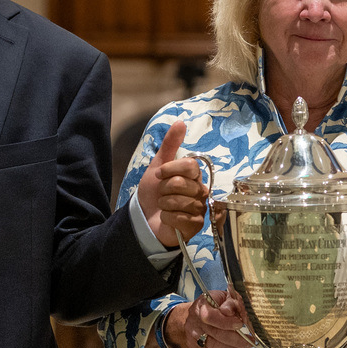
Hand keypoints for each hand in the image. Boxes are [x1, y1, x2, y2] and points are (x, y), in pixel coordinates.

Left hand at [136, 122, 205, 246]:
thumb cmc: (154, 192)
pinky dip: (166, 217)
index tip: (159, 174)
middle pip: (182, 183)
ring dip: (164, 204)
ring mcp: (200, 208)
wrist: (145, 218)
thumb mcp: (158, 166)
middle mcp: (201, 191)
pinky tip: (167, 218)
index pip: (190, 166)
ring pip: (179, 201)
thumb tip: (180, 122)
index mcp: (194, 176)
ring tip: (164, 206)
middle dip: (163, 188)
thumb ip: (170, 145)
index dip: (170, 169)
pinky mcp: (196, 225)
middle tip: (161, 193)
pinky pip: (179, 218)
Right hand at [168, 291, 252, 347]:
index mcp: (202, 306)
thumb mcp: (222, 297)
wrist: (194, 317)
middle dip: (236, 338)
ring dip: (234, 347)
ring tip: (247, 345)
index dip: (226, 322)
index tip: (240, 324)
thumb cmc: (213, 304)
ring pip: (216, 346)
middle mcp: (196, 322)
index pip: (211, 316)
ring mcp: (195, 337)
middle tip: (251, 339)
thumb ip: (229, 302)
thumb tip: (229, 312)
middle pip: (216, 334)